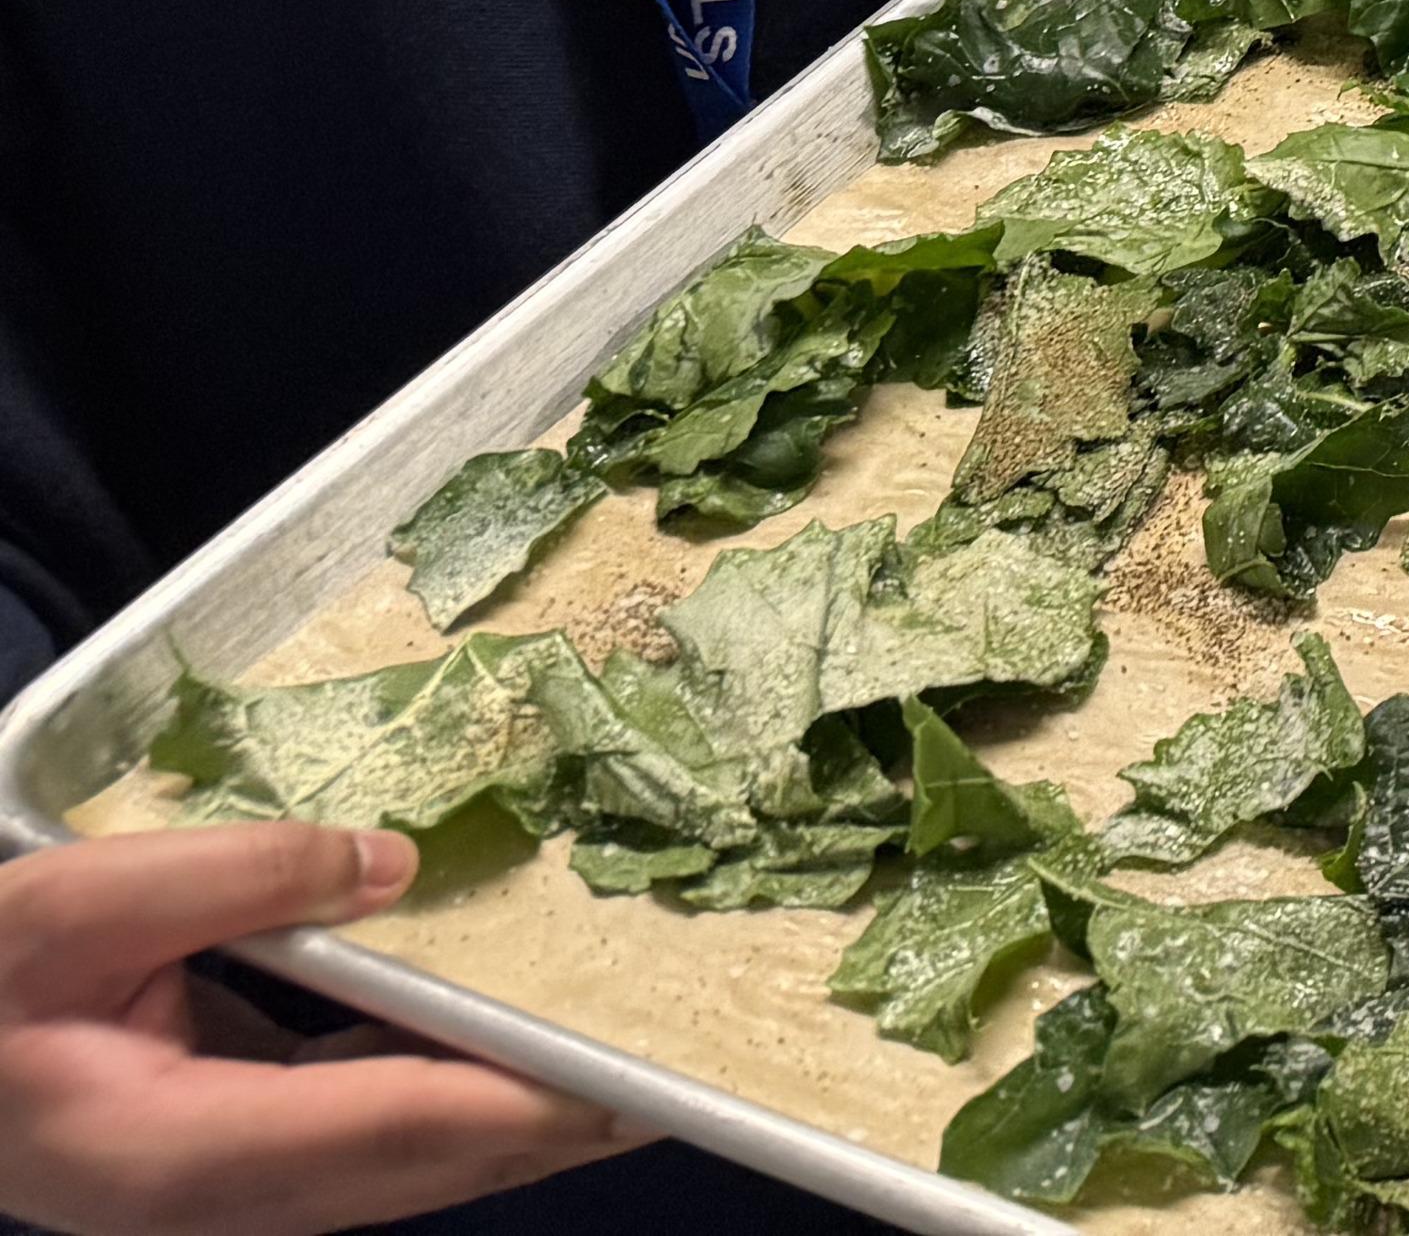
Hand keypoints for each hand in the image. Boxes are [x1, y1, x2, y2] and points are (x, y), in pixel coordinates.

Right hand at [0, 827, 640, 1235]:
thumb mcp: (74, 904)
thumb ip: (233, 876)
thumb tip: (391, 864)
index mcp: (173, 1153)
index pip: (384, 1127)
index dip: (511, 1103)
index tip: (622, 1080)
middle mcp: (216, 1200)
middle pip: (418, 1168)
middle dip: (551, 1126)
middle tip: (676, 1068)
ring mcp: (224, 1198)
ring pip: (403, 1170)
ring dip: (513, 1119)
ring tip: (629, 1058)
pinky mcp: (232, 1167)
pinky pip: (366, 1141)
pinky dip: (448, 1098)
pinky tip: (507, 1042)